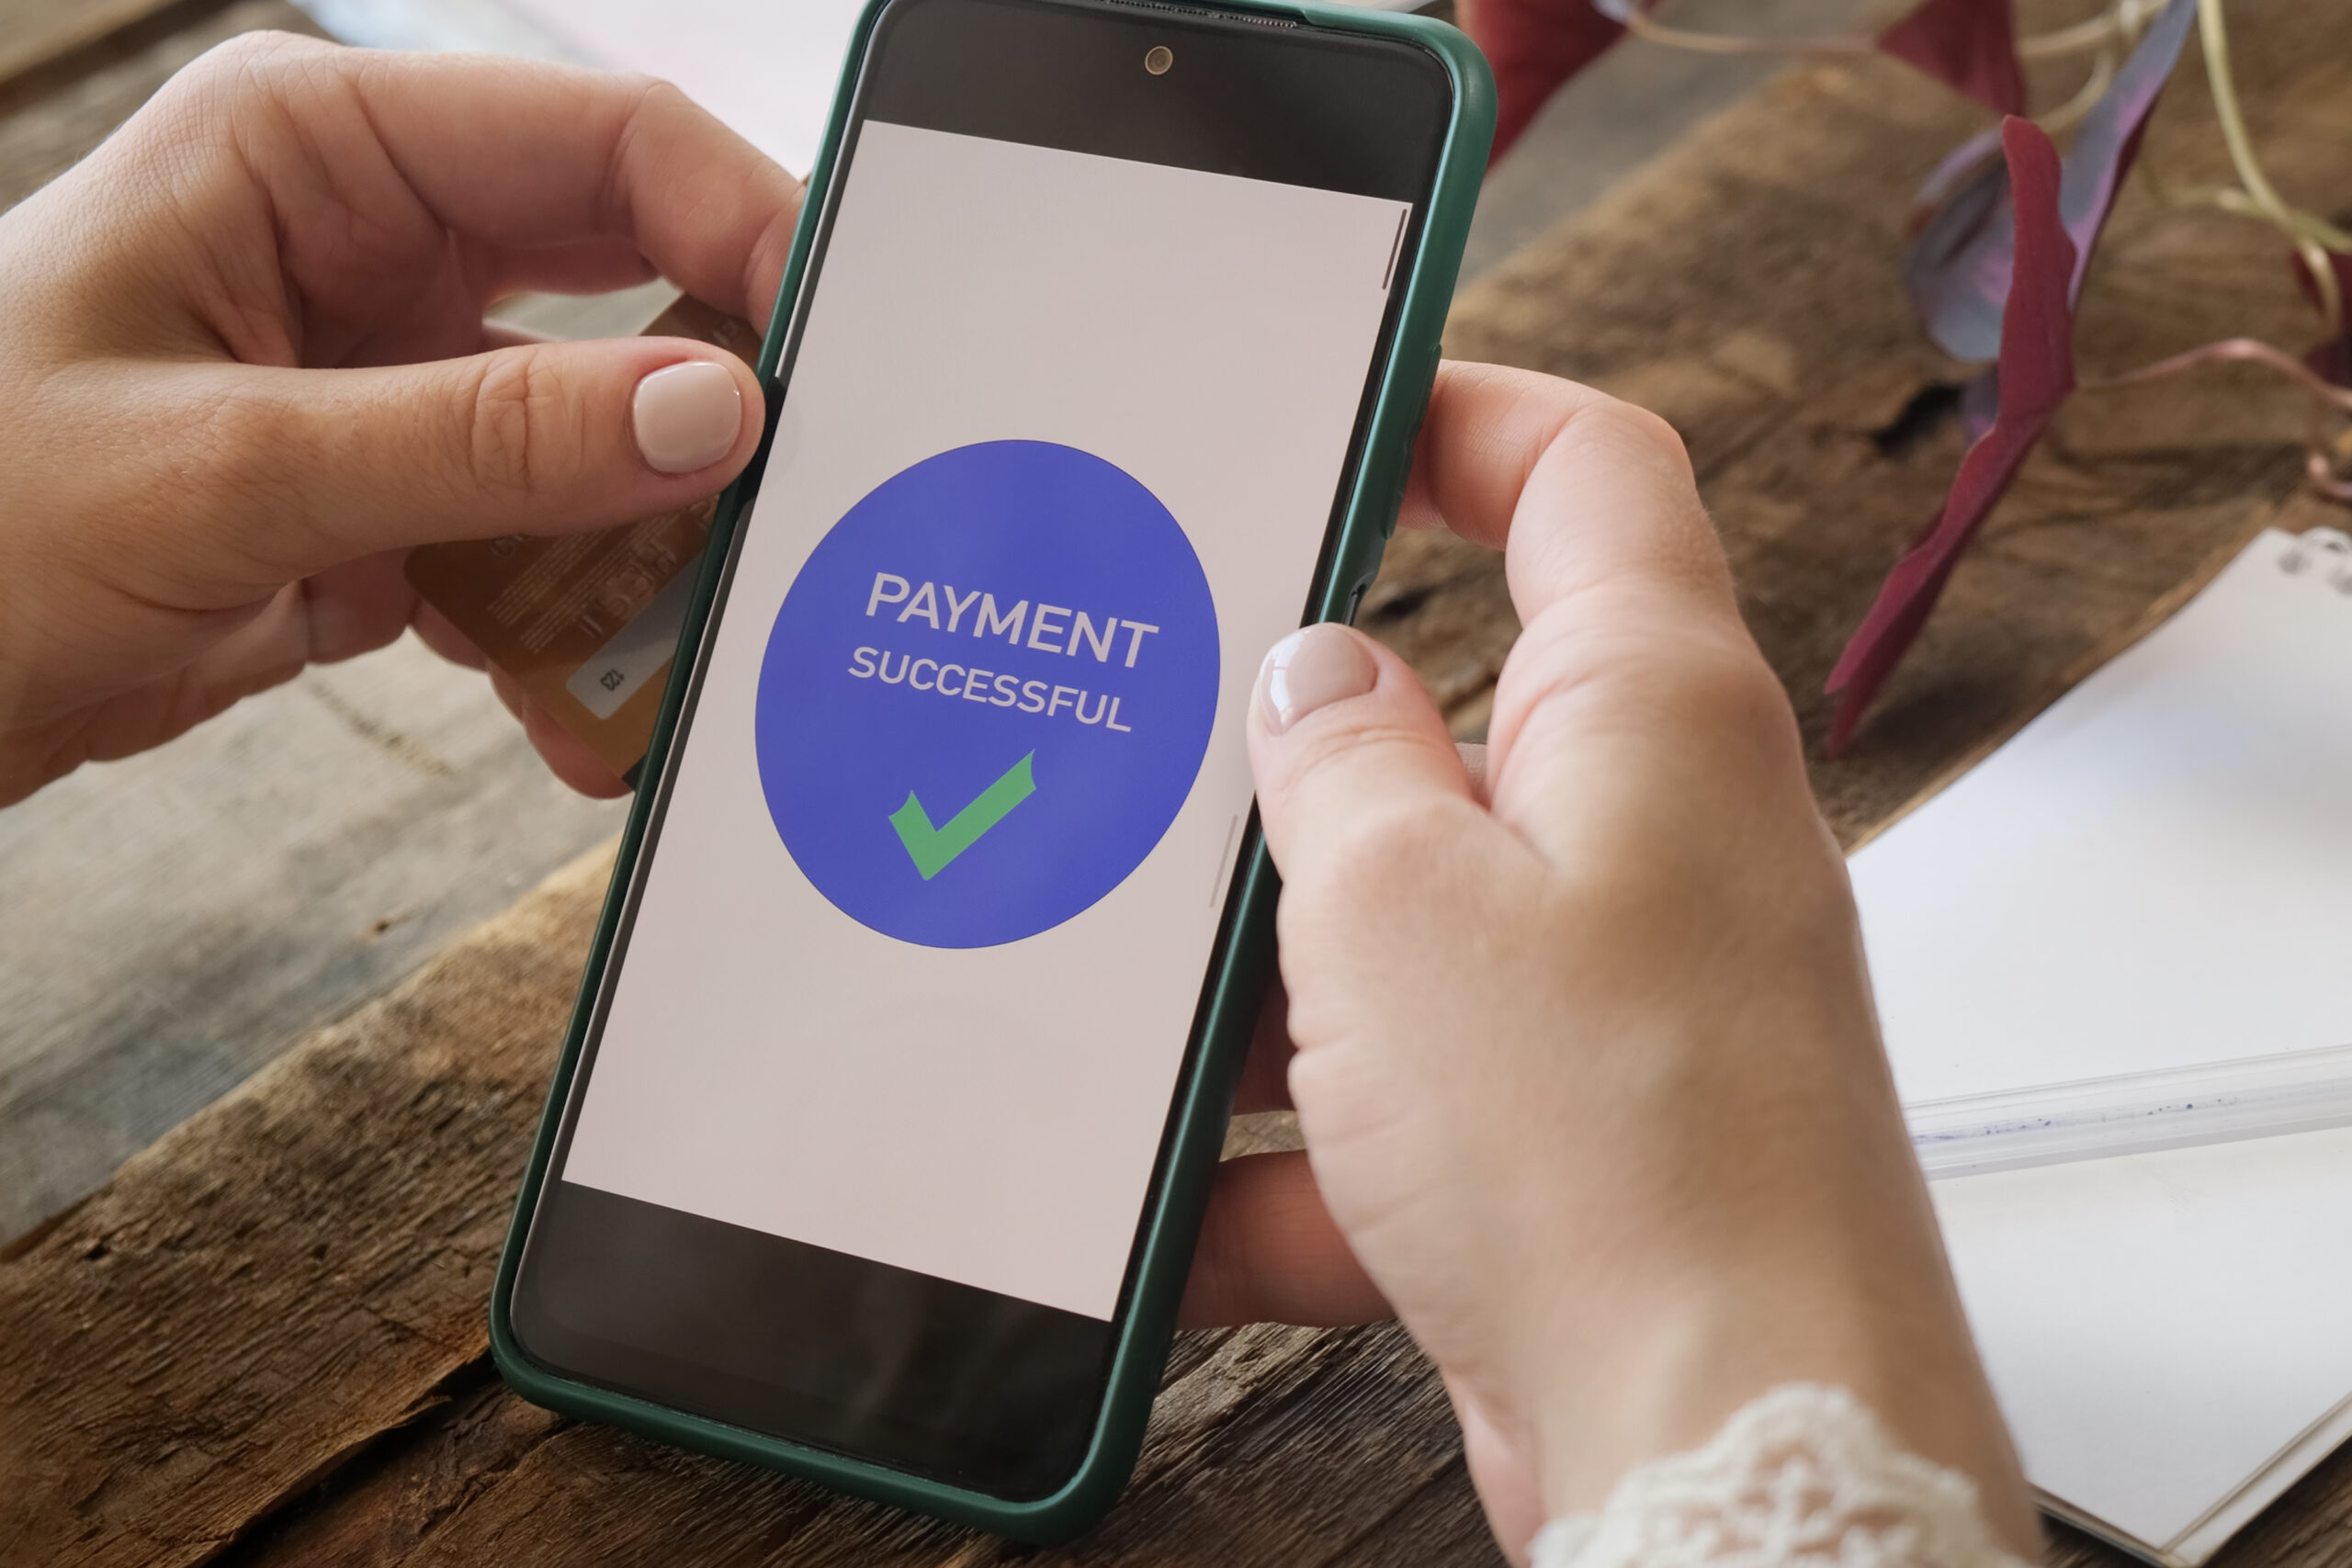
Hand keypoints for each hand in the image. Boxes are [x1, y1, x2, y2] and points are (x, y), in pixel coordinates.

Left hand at [0, 34, 800, 804]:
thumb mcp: (233, 471)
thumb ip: (488, 440)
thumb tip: (715, 412)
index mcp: (320, 150)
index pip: (603, 142)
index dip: (745, 229)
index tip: (839, 350)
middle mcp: (371, 242)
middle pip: (629, 289)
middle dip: (715, 411)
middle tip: (800, 510)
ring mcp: (391, 372)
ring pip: (599, 437)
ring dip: (644, 553)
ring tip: (678, 653)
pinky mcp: (395, 490)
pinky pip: (538, 542)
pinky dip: (568, 630)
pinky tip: (581, 714)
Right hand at [1178, 363, 2035, 1559]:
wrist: (1722, 1440)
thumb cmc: (1615, 1155)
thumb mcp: (1398, 905)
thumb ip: (1335, 755)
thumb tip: (1311, 675)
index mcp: (1647, 707)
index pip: (1582, 469)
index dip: (1456, 409)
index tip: (1328, 410)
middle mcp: (1655, 828)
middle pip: (1455, 708)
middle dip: (1295, 753)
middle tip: (1156, 754)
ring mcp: (1616, 986)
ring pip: (1409, 918)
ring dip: (1278, 972)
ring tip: (1146, 1002)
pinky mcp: (1574, 1126)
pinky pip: (1407, 1094)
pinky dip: (1302, 1146)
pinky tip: (1190, 1197)